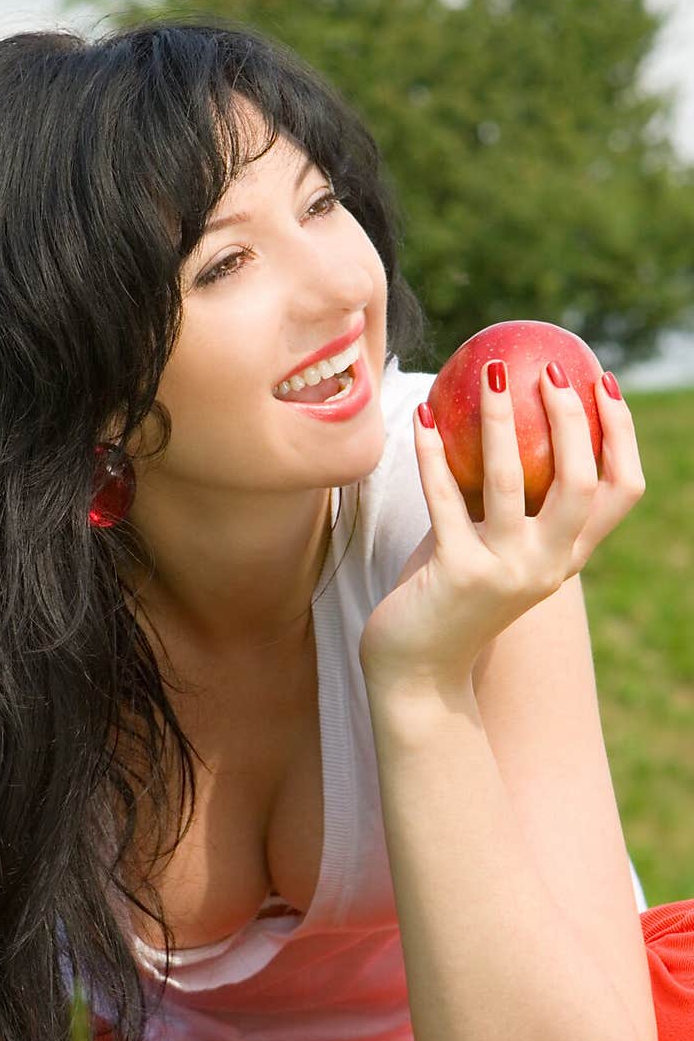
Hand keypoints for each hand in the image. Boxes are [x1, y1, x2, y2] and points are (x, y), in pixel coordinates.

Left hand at [358, 361, 645, 692]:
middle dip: (572, 418)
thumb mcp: (493, 545)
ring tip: (490, 375)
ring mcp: (506, 573)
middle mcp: (549, 565)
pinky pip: (445, 498)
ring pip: (514, 482)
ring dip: (501, 421)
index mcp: (569, 556)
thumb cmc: (450, 595)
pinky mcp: (458, 575)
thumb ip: (505, 499)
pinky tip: (421, 417)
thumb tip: (498, 414)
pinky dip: (432, 453)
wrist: (418, 670)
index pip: (622, 490)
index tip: (604, 382)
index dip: (621, 434)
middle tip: (550, 370)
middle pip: (582, 480)